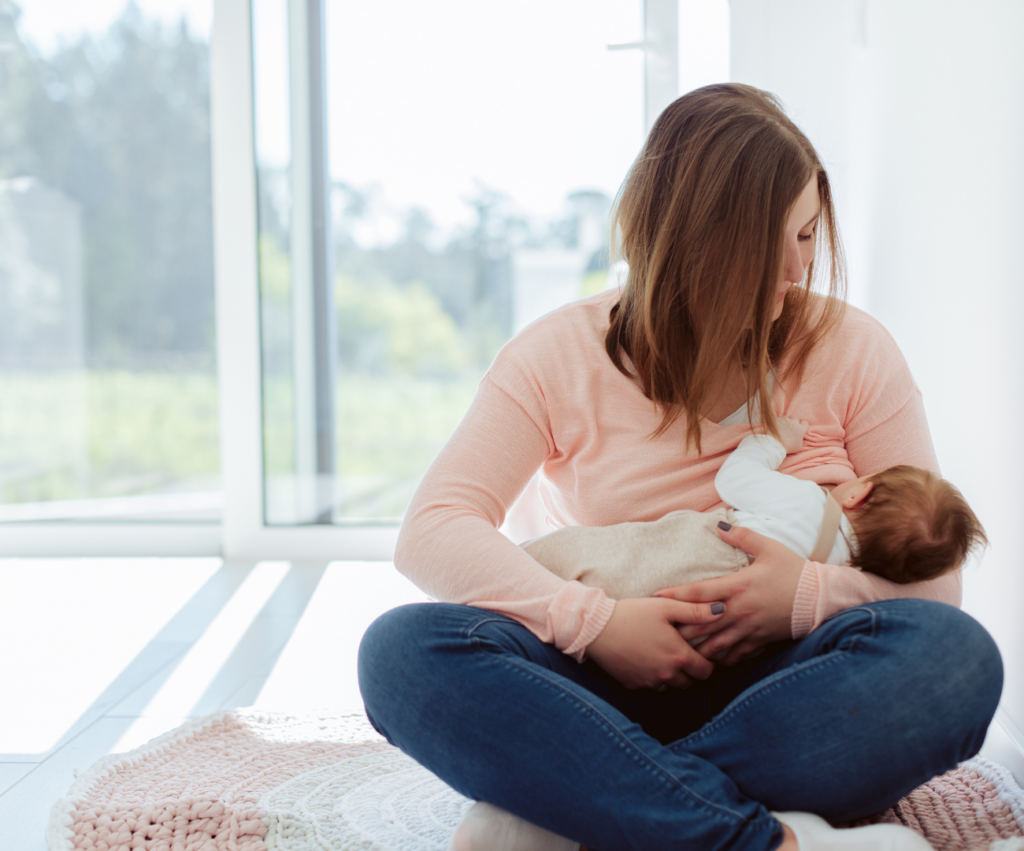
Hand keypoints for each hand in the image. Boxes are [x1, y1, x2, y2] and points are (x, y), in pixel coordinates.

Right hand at [586, 597, 724, 689]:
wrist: (596, 628)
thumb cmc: (632, 613)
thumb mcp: (666, 606)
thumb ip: (696, 611)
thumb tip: (722, 610)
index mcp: (678, 656)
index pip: (705, 671)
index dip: (708, 663)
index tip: (702, 653)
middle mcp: (666, 674)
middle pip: (690, 682)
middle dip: (690, 671)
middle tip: (682, 653)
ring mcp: (649, 682)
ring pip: (670, 686)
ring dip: (672, 676)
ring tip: (664, 656)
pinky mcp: (633, 685)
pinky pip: (650, 686)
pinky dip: (653, 677)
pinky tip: (645, 659)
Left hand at [654, 524, 803, 664]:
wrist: (821, 598)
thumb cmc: (793, 571)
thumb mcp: (769, 548)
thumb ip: (742, 537)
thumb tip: (719, 524)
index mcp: (738, 586)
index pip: (699, 592)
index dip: (675, 596)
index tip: (655, 597)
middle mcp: (739, 610)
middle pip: (700, 623)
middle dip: (679, 627)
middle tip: (659, 628)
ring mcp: (748, 629)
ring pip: (714, 644)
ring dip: (695, 647)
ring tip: (677, 647)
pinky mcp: (759, 642)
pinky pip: (734, 655)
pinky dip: (719, 658)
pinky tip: (708, 660)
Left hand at [775, 416, 808, 452]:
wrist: (775, 445)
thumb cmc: (788, 447)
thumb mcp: (799, 446)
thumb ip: (801, 439)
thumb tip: (800, 437)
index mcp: (801, 429)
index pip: (805, 423)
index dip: (802, 426)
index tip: (799, 429)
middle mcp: (794, 422)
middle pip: (795, 419)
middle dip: (793, 423)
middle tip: (789, 429)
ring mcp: (784, 419)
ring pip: (786, 418)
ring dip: (784, 422)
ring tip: (780, 429)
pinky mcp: (776, 419)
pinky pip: (777, 418)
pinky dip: (776, 422)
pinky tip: (774, 427)